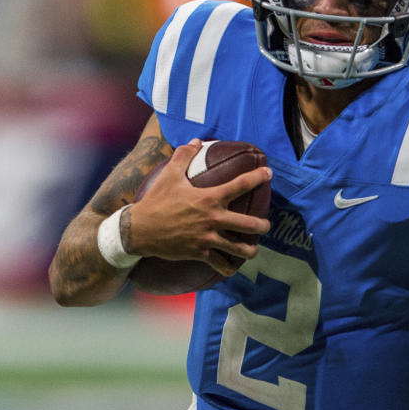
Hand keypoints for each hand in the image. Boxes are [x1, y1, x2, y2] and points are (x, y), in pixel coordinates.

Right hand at [125, 139, 270, 275]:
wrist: (139, 229)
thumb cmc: (156, 201)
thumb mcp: (169, 175)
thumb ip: (183, 156)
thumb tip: (195, 140)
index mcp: (209, 198)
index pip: (241, 185)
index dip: (258, 178)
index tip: (269, 174)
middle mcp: (212, 218)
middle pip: (248, 224)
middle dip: (262, 225)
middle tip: (266, 225)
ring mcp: (207, 238)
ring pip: (238, 248)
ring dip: (249, 250)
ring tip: (253, 250)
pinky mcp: (199, 252)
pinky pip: (219, 264)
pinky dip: (227, 268)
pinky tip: (231, 268)